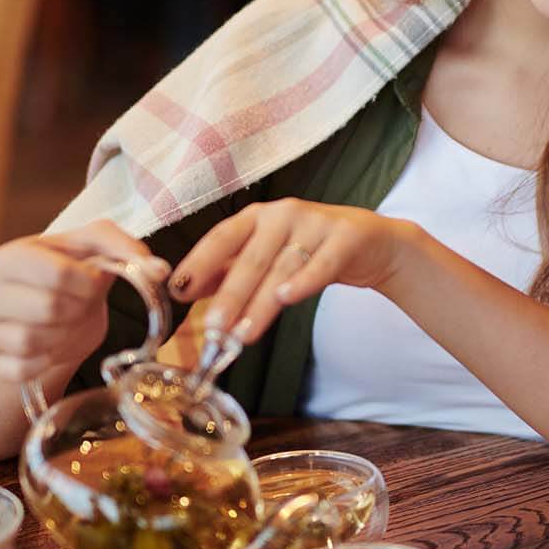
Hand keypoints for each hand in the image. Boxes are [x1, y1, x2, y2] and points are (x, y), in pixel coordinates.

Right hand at [0, 219, 164, 381]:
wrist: (36, 317)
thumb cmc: (67, 281)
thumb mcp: (91, 253)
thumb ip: (124, 250)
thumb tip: (161, 270)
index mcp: (12, 255)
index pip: (56, 271)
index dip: (87, 283)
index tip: (94, 285)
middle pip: (48, 307)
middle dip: (78, 310)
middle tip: (81, 306)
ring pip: (31, 341)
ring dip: (63, 337)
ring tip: (68, 325)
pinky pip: (22, 369)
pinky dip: (46, 362)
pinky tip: (52, 347)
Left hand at [167, 198, 418, 341]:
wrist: (370, 242)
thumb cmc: (310, 249)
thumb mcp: (267, 254)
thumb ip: (229, 270)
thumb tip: (184, 290)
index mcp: (257, 216)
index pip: (221, 238)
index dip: (199, 263)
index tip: (178, 292)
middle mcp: (282, 214)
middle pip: (250, 258)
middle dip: (230, 295)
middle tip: (213, 329)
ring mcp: (316, 223)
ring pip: (282, 267)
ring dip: (261, 302)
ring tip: (243, 334)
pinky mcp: (345, 238)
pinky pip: (322, 263)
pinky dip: (304, 281)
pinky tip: (287, 299)